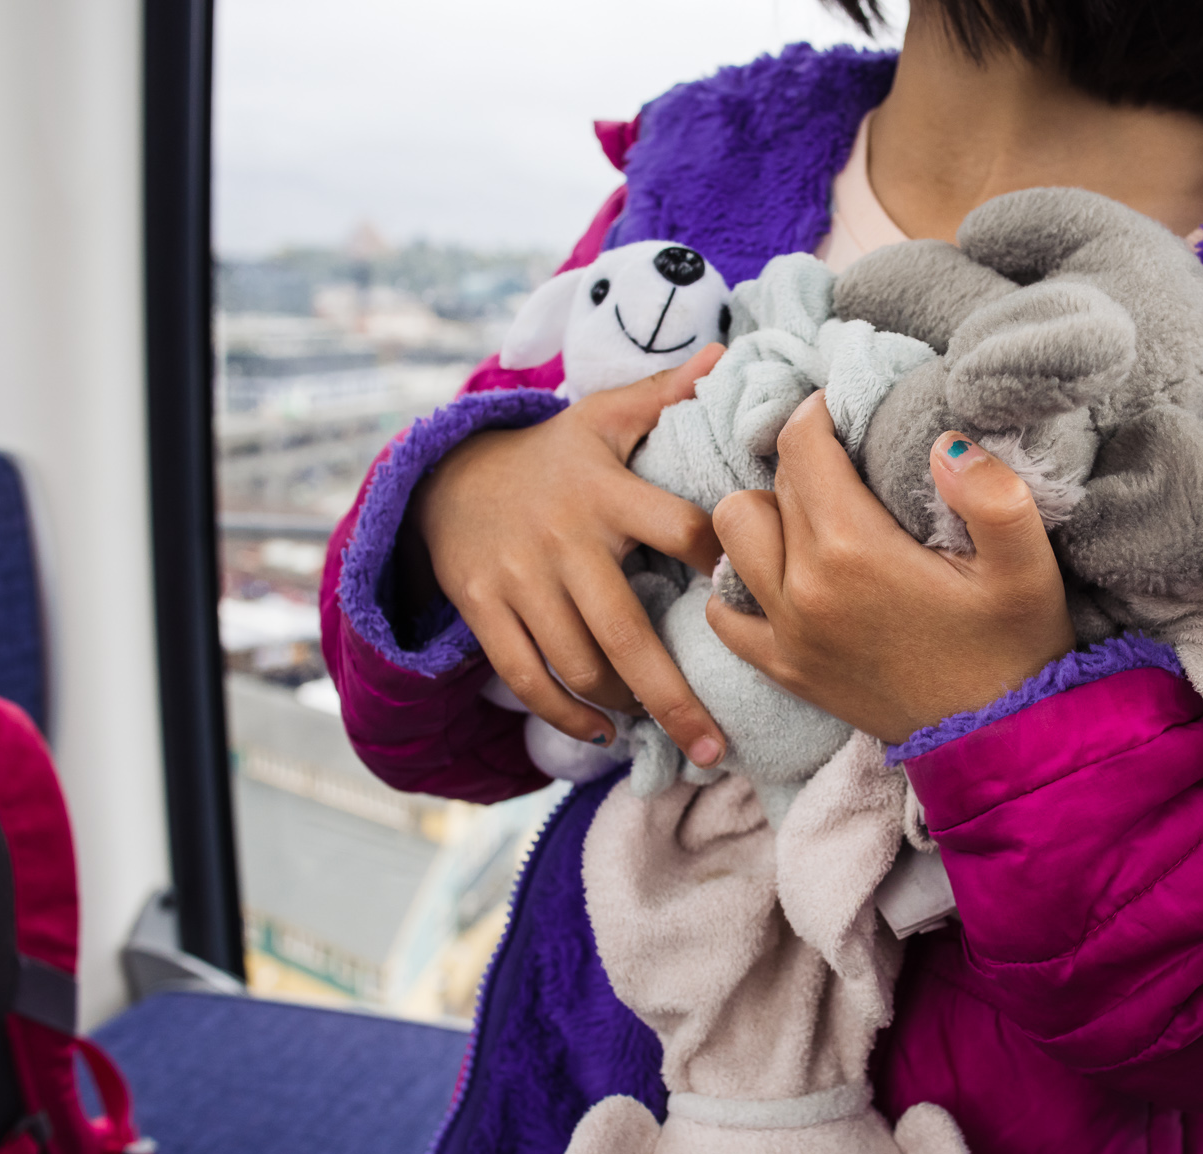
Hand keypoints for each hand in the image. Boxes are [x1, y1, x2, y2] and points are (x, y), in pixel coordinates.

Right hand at [411, 344, 729, 764]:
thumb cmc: (551, 455)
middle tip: (716, 749)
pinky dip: (566, 715)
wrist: (445, 477)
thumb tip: (724, 355)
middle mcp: (564, 540)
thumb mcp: (602, 416)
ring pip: (579, 666)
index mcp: (605, 491)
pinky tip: (604, 733)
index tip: (756, 598)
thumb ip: (664, 395)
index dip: (721, 563)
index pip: (678, 530)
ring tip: (668, 731)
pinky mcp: (486, 610)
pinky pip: (528, 679)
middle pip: (627, 633)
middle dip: (675, 698)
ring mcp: (521, 582)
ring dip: (627, 708)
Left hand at [708, 393, 1073, 743]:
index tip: (842, 411)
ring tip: (811, 518)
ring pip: (731, 534)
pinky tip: (783, 575)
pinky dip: (739, 584)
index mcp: (854, 549)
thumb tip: (944, 443)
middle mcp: (803, 588)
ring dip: (764, 515)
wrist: (999, 743)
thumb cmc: (1016, 649)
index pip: (801, 446)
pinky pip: (722, 612)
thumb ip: (994, 495)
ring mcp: (785, 634)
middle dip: (804, 463)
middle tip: (846, 466)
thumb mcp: (1029, 567)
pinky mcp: (783, 671)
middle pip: (770, 484)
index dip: (818, 413)